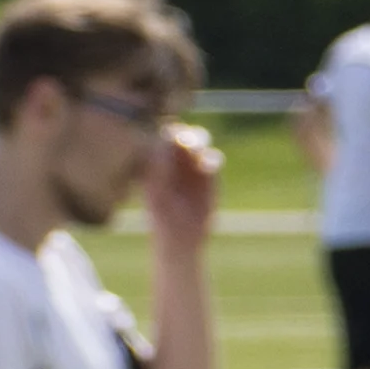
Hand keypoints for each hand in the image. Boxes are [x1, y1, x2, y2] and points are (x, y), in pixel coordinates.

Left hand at [145, 122, 222, 241]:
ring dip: (200, 141)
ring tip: (198, 150)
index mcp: (155, 159)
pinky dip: (212, 158)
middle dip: (187, 134)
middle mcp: (175, 158)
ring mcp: (192, 165)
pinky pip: (214, 157)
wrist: (181, 236)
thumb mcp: (157, 187)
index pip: (162, 135)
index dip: (169, 133)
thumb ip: (160, 162)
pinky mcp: (209, 174)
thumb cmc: (162, 215)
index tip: (172, 139)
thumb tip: (167, 137)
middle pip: (183, 132)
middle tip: (188, 142)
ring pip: (200, 140)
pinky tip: (208, 167)